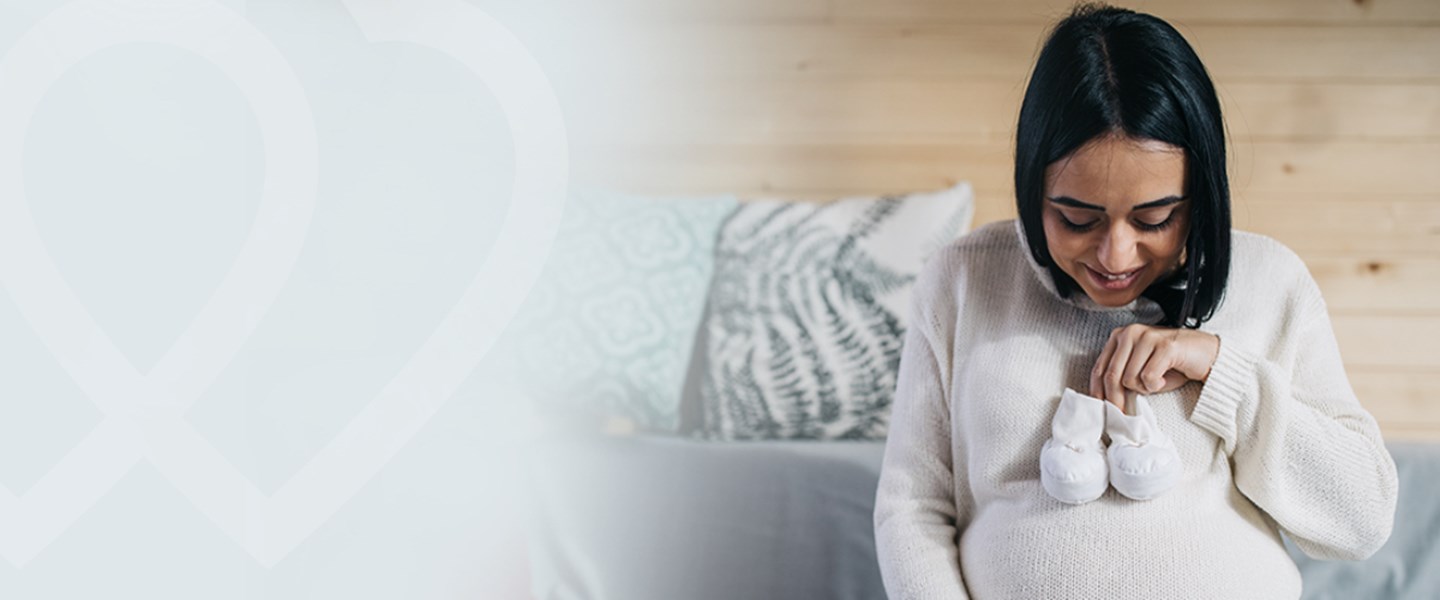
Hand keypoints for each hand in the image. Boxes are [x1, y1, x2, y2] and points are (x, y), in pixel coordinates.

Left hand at [1089, 324, 1219, 412]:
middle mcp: (1130, 333)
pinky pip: (1149, 377)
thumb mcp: (1140, 371)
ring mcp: (1147, 337)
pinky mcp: (1165, 345)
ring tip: (1157, 381)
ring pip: (1130, 378)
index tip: (1101, 408)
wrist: (1206, 355)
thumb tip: (1106, 401)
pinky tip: (1165, 378)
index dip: (1098, 391)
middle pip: (1112, 375)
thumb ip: (1122, 378)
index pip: (1099, 368)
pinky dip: (1156, 385)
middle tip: (1124, 412)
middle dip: (1116, 399)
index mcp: (1119, 337)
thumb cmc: (1171, 365)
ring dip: (1144, 388)